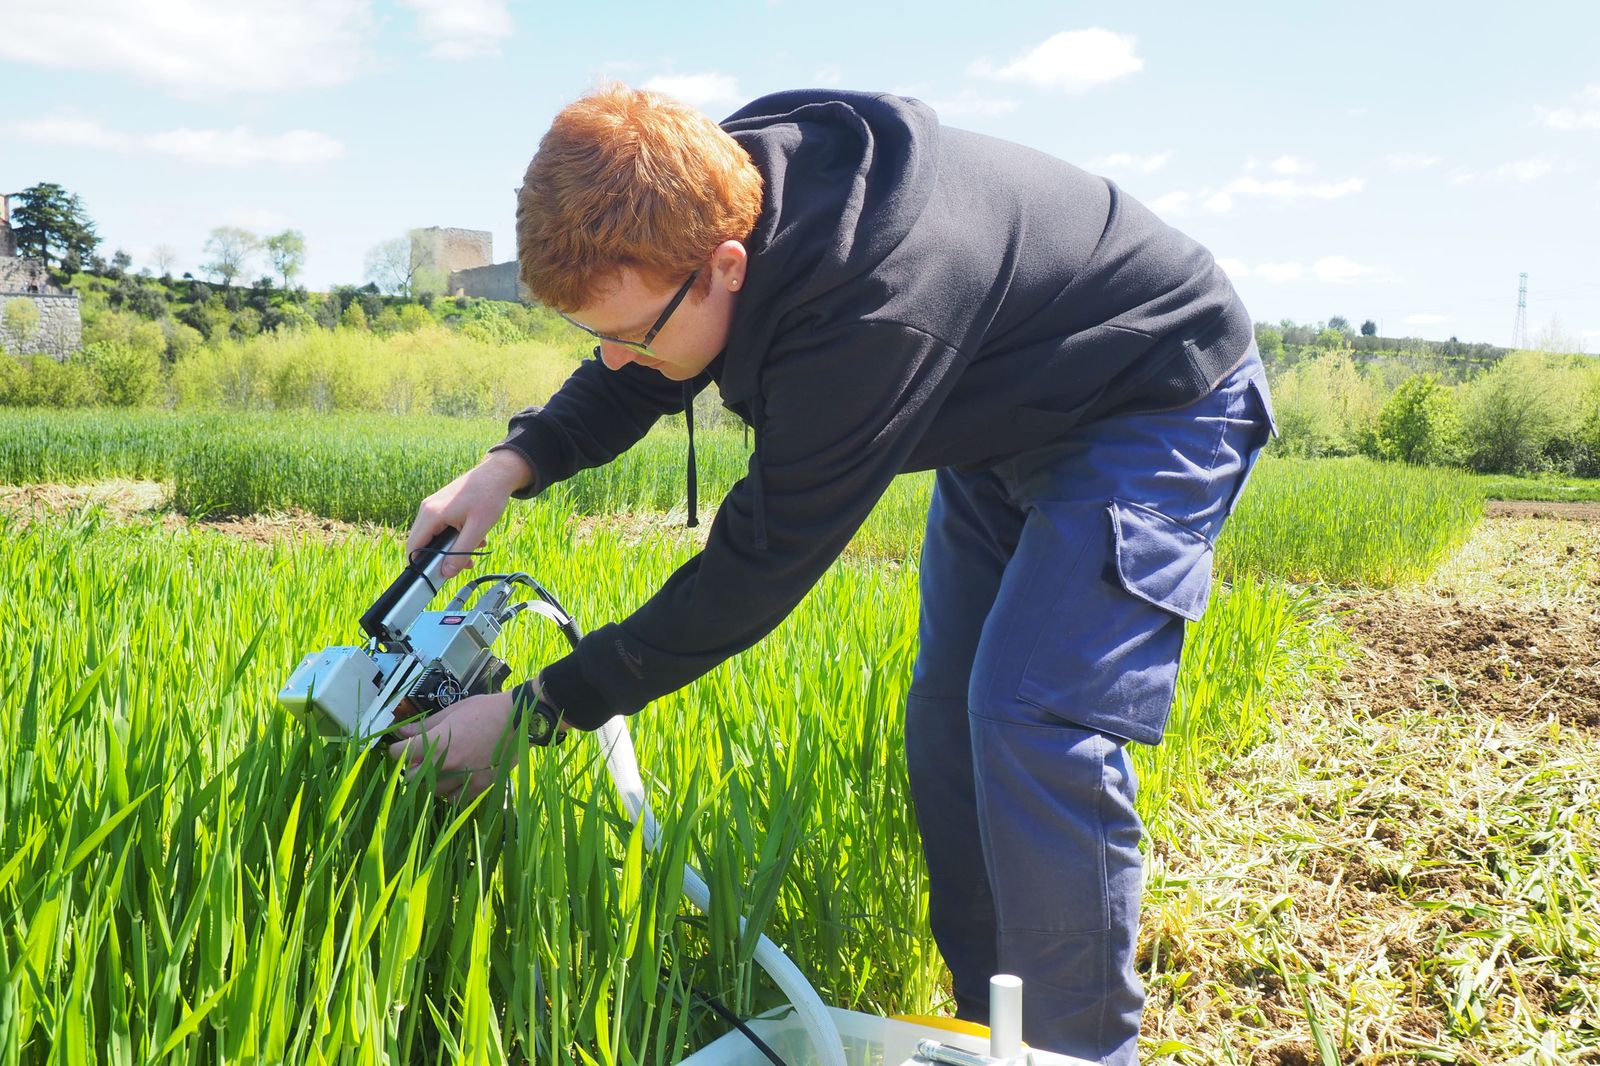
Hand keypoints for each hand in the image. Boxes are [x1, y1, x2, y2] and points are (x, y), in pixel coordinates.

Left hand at [385, 690, 523, 799]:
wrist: (519, 720)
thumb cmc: (484, 710)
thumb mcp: (452, 712)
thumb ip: (426, 726)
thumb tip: (402, 732)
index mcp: (437, 743)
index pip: (399, 755)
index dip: (397, 751)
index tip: (402, 748)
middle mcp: (447, 765)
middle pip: (412, 778)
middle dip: (413, 769)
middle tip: (422, 760)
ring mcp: (464, 779)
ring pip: (434, 791)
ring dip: (433, 781)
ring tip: (442, 769)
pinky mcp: (480, 787)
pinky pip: (456, 799)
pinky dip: (453, 792)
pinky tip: (458, 780)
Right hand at [406, 451, 534, 579]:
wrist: (498, 474)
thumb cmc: (489, 496)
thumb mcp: (478, 529)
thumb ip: (461, 552)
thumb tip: (446, 572)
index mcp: (431, 514)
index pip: (413, 547)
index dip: (421, 565)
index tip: (436, 576)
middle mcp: (427, 509)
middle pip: (423, 543)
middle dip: (442, 557)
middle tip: (464, 563)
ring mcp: (433, 506)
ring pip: (434, 537)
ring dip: (452, 547)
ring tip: (475, 548)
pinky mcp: (441, 506)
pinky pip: (442, 528)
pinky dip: (455, 536)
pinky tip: (474, 536)